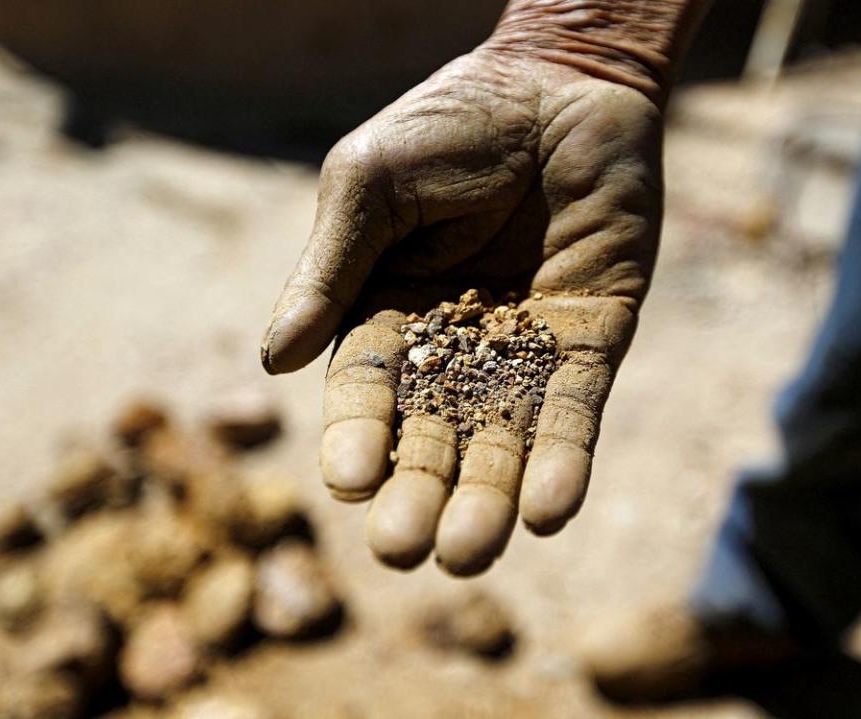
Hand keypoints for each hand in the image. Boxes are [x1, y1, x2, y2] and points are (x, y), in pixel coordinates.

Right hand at [261, 44, 662, 575]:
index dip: (356, 440)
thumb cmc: (450, 122)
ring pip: (503, 443)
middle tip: (405, 550)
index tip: (350, 485)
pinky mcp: (590, 344)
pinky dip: (563, 463)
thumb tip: (270, 361)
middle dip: (418, 494)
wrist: (562, 80)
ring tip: (471, 552)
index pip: (365, 395)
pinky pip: (575, 413)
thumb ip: (328, 269)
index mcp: (386, 314)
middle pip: (430, 439)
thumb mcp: (368, 183)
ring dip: (489, 501)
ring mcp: (525, 351)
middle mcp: (453, 349)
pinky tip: (549, 512)